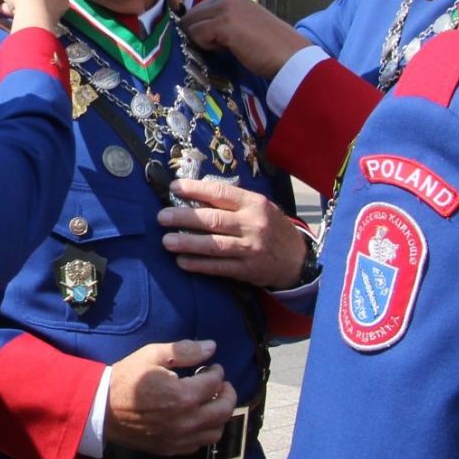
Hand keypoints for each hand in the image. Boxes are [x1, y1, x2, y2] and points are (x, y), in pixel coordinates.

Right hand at [104, 339, 238, 455]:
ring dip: (219, 415)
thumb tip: (211, 347)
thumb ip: (185, 350)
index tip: (212, 366)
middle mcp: (186, 421)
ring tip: (211, 402)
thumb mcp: (152, 355)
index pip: (215, 383)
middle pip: (224, 410)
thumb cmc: (126, 378)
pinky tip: (196, 418)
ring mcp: (179, 438)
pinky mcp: (171, 448)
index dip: (217, 371)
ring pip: (216, 431)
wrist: (101, 408)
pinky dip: (204, 430)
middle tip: (221, 384)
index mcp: (183, 396)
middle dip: (227, 393)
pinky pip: (199, 443)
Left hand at [159, 178, 309, 288]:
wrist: (297, 259)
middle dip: (184, 218)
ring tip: (166, 241)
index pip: (220, 192)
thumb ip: (233, 202)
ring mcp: (250, 248)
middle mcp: (252, 224)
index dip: (195, 189)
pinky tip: (182, 262)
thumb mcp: (259, 207)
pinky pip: (218, 267)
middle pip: (213, 219)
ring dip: (187, 243)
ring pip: (213, 245)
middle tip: (162, 217)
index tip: (174, 188)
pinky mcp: (247, 270)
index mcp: (254, 203)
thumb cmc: (271, 227)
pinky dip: (198, 265)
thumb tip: (195, 194)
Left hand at [181, 0, 311, 78]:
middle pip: (189, 17)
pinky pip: (195, 35)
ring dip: (201, 41)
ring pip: (189, 26)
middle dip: (197, 35)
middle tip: (221, 47)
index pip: (196, 10)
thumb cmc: (267, 46)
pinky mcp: (224, 23)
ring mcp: (224, 7)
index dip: (199, 29)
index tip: (215, 41)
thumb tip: (189, 30)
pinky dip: (206, 46)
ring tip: (227, 47)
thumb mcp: (239, 24)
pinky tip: (228, 48)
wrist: (290, 56)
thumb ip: (218, 20)